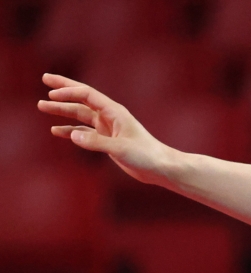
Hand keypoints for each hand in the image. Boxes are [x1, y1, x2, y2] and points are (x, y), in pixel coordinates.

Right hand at [37, 73, 176, 184]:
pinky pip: (84, 132)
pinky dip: (70, 130)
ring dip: (62, 111)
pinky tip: (56, 131)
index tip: (51, 94)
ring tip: (42, 106)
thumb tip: (72, 135)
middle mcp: (109, 116)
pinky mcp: (107, 141)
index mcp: (114, 112)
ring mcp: (107, 128)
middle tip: (44, 78)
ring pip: (80, 115)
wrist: (160, 167)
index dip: (68, 92)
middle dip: (63, 88)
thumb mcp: (120, 148)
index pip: (87, 95)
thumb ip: (96, 142)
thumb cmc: (145, 155)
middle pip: (82, 98)